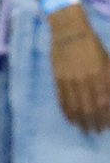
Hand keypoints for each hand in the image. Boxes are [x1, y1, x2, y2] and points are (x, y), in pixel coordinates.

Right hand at [49, 5, 109, 132]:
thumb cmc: (93, 46)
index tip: (107, 126)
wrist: (69, 31)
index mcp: (103, 75)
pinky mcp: (58, 78)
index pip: (106, 103)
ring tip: (84, 129)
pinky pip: (63, 100)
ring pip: (77, 107)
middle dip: (94, 123)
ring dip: (81, 121)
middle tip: (95, 131)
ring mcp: (72, 80)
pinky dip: (67, 112)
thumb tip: (109, 101)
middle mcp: (88, 79)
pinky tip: (71, 119)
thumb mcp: (108, 62)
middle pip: (92, 109)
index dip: (107, 118)